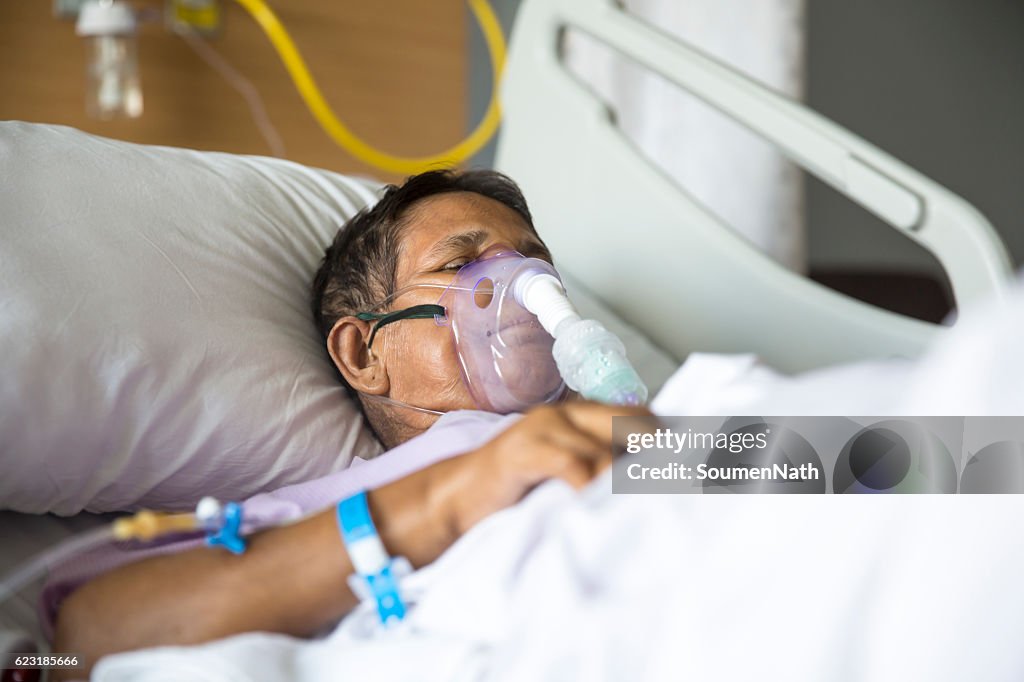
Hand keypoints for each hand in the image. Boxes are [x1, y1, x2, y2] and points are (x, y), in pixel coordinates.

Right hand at [433, 402, 653, 535]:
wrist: (456, 499)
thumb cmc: (514, 491)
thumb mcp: (563, 475)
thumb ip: (597, 468)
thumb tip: (649, 482)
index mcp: (576, 416)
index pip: (635, 414)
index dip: (664, 436)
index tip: (690, 462)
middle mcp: (563, 414)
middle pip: (628, 420)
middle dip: (656, 450)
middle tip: (675, 480)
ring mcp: (541, 428)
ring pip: (602, 446)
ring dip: (626, 477)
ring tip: (643, 500)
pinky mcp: (521, 451)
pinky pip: (569, 464)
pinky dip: (589, 485)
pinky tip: (596, 503)